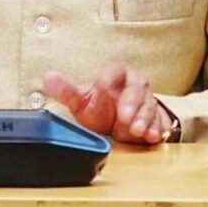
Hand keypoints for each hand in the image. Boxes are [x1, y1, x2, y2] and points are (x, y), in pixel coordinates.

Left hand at [43, 62, 173, 144]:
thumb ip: (66, 91)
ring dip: (143, 119)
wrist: (120, 126)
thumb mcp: (82, 102)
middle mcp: (134, 85)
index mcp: (116, 75)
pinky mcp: (155, 119)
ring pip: (149, 106)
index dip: (109, 78)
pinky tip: (151, 136)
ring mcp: (147, 102)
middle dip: (131, 103)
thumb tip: (48, 77)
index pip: (115, 70)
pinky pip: (158, 122)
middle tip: (124, 117)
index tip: (102, 88)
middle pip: (137, 87)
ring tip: (135, 130)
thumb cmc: (101, 109)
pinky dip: (155, 130)